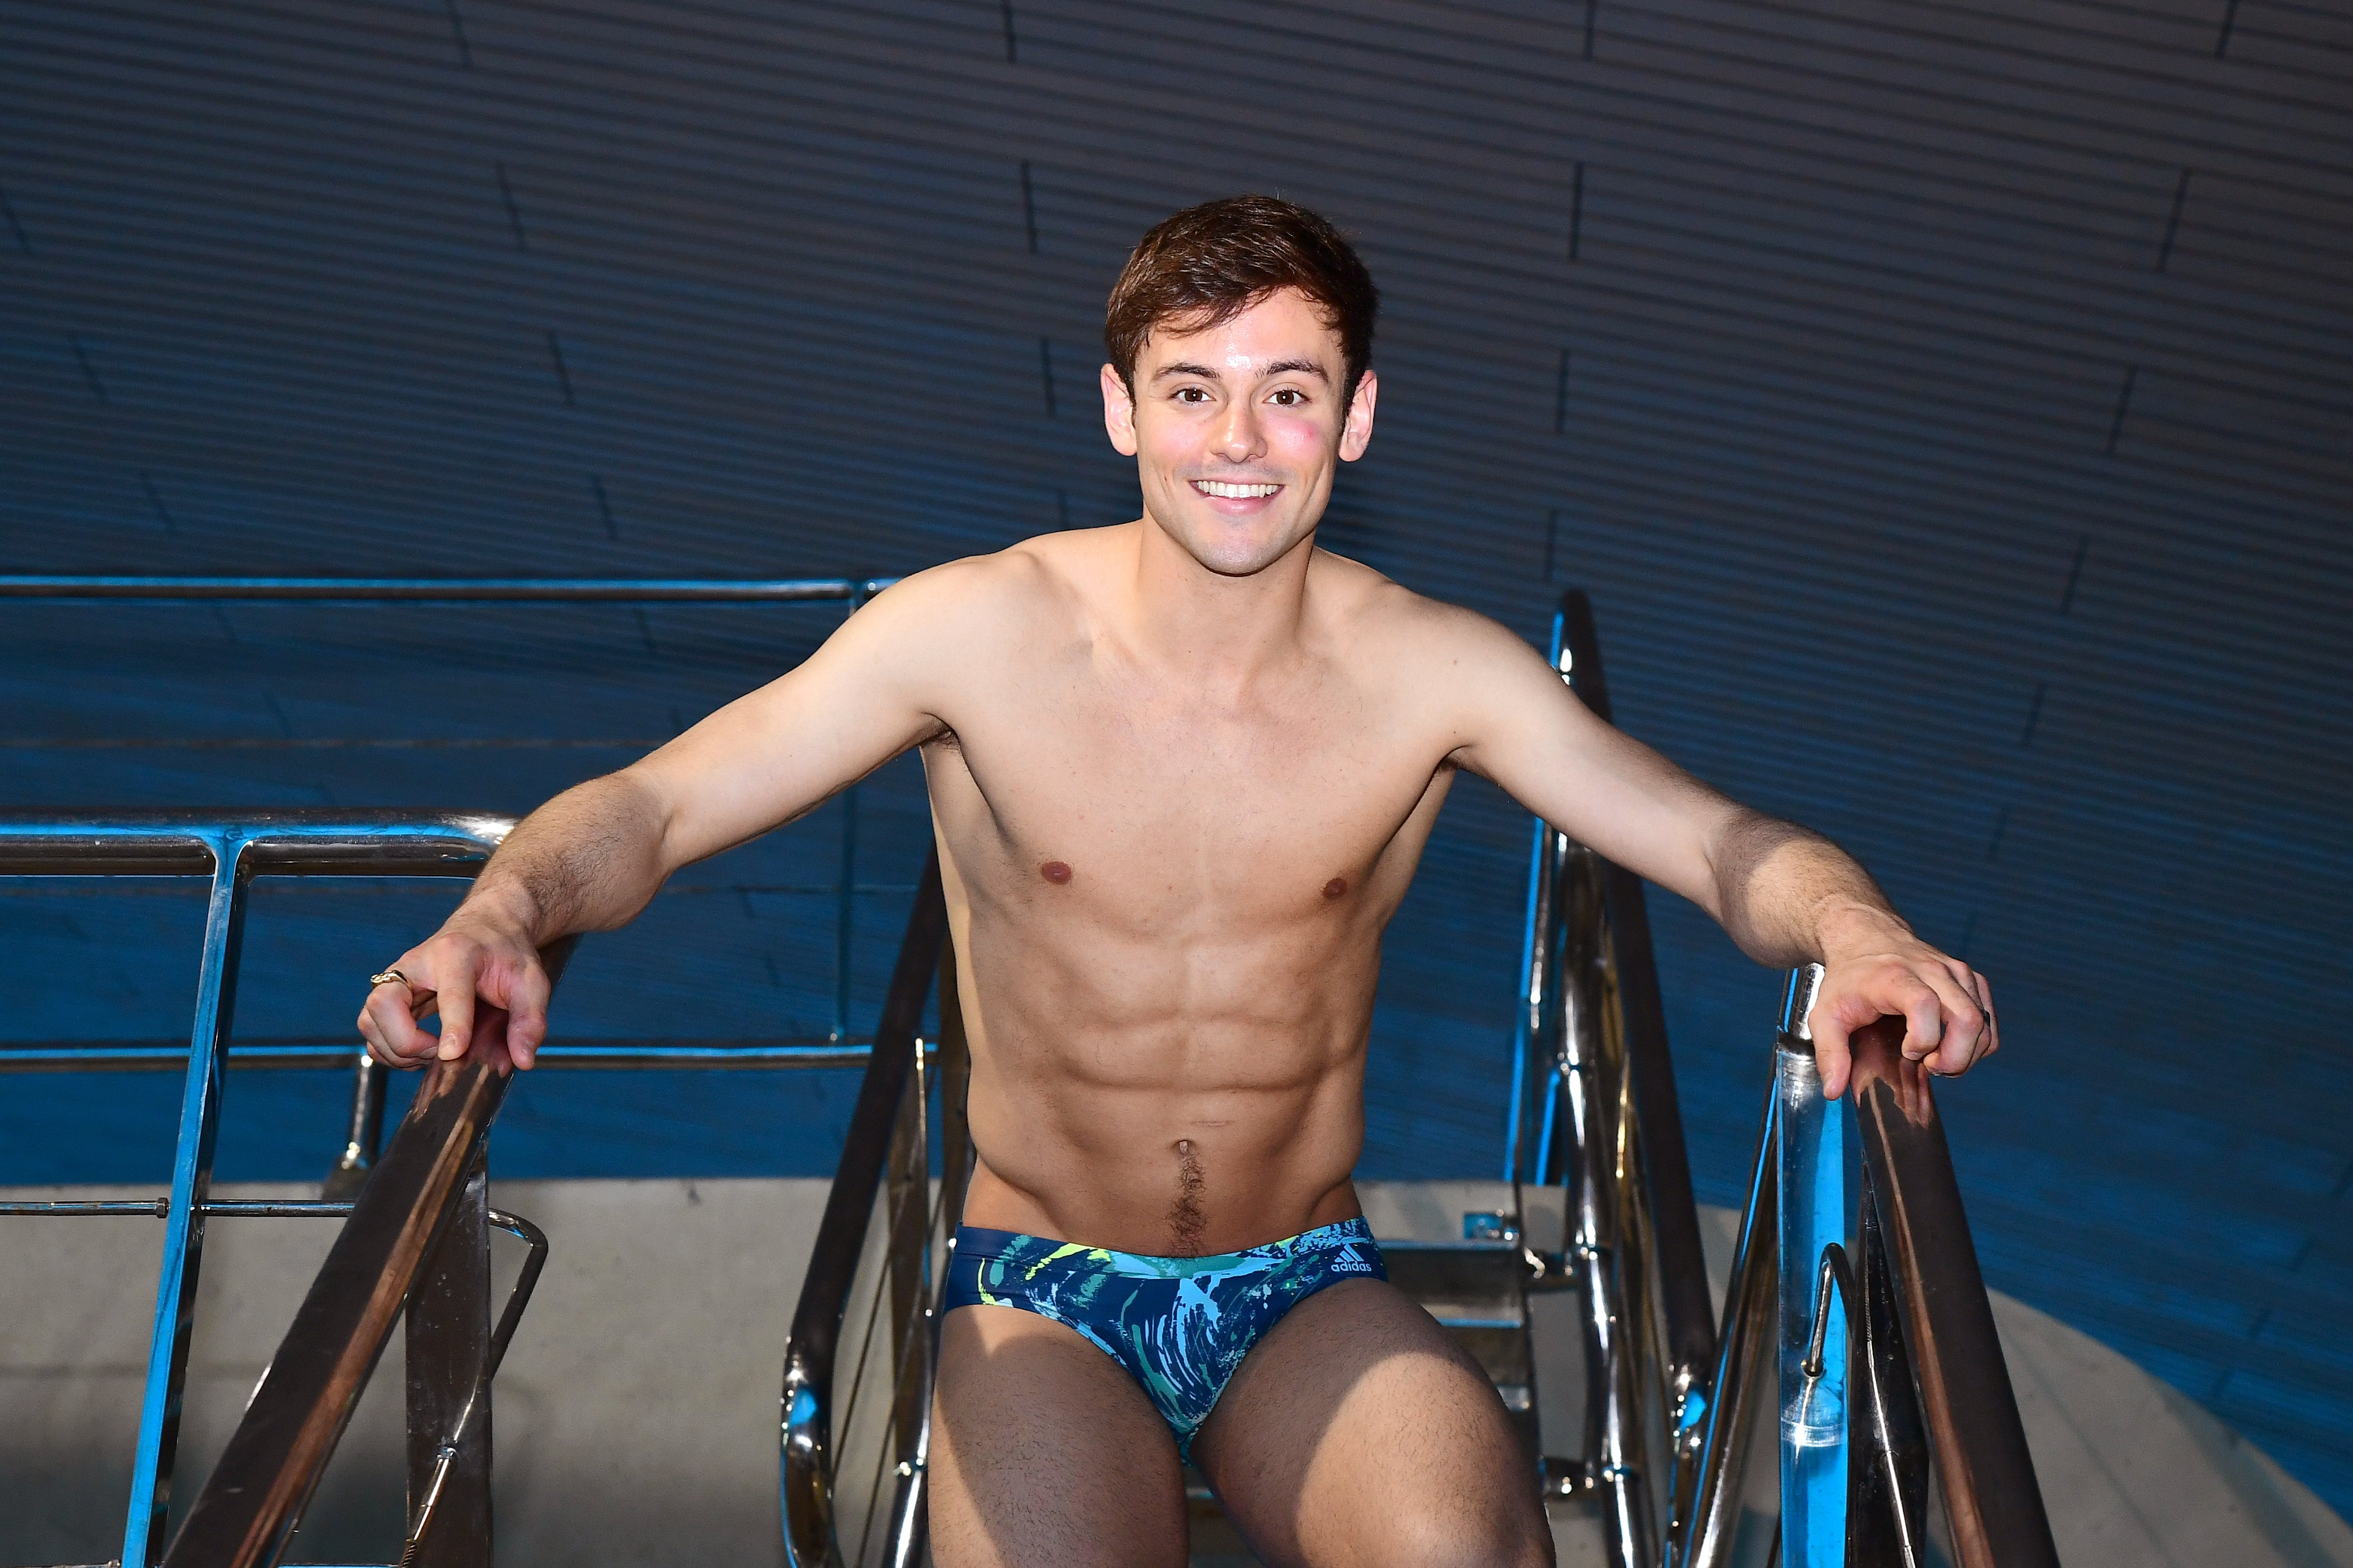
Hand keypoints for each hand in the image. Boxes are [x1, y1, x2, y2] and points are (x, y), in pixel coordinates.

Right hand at [356, 913, 552, 1073]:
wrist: (486, 928)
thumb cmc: (506, 954)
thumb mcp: (531, 982)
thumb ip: (530, 1020)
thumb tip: (524, 1061)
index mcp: (456, 954)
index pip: (449, 994)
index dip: (451, 1027)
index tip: (452, 1054)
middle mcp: (416, 963)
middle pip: (383, 1005)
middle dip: (407, 1042)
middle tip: (441, 1052)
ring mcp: (397, 977)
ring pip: (369, 1021)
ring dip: (396, 1050)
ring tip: (432, 1053)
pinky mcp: (389, 993)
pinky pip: (370, 1029)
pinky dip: (389, 1050)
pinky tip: (421, 1051)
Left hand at [1806, 928, 1995, 1098]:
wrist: (1866, 937)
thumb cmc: (1849, 977)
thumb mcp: (1825, 1013)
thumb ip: (1829, 1052)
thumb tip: (1834, 1090)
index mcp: (1896, 977)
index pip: (1925, 1005)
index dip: (1923, 1038)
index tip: (1907, 1052)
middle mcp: (1932, 971)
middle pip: (1967, 1018)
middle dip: (1955, 1057)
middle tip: (1930, 1066)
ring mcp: (1955, 973)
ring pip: (1983, 1022)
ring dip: (1967, 1053)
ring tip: (1937, 1058)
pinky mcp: (1969, 978)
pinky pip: (1988, 1017)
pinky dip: (1977, 1041)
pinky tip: (1951, 1045)